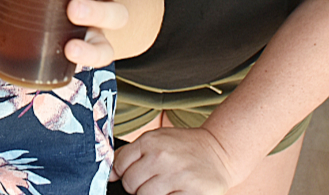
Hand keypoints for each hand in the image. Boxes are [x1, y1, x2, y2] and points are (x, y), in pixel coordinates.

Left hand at [114, 126, 234, 194]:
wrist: (219, 151)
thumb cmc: (184, 147)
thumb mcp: (156, 140)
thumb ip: (130, 154)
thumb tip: (110, 175)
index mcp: (150, 141)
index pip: (119, 166)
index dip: (125, 173)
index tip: (136, 174)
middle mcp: (161, 156)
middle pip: (130, 184)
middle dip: (138, 186)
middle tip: (154, 181)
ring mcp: (177, 175)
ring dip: (152, 194)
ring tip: (165, 186)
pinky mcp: (191, 191)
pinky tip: (175, 191)